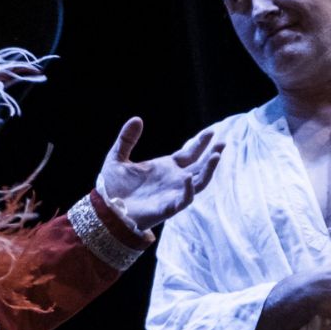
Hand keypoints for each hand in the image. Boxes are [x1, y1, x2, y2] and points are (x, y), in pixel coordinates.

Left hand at [98, 118, 223, 231]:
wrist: (107, 210)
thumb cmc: (113, 188)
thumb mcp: (117, 158)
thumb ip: (127, 139)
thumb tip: (137, 118)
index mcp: (166, 167)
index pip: (190, 153)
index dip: (201, 143)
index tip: (212, 132)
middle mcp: (174, 180)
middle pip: (200, 166)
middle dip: (212, 155)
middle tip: (223, 143)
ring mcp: (173, 194)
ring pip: (199, 182)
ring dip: (208, 170)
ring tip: (216, 156)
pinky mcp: (168, 208)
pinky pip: (184, 199)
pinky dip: (188, 190)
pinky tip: (189, 179)